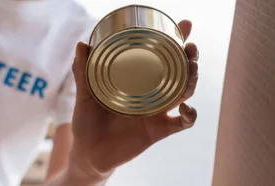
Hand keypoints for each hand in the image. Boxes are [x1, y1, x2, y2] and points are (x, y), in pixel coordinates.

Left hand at [68, 20, 199, 178]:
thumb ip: (83, 72)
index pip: (160, 57)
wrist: (88, 153)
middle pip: (179, 72)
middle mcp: (151, 94)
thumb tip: (82, 44)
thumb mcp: (84, 94)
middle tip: (190, 46)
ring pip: (185, 92)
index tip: (183, 25)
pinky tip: (186, 107)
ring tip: (192, 67)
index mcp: (137, 81)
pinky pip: (182, 123)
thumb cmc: (87, 123)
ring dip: (192, 78)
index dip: (174, 41)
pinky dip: (190, 115)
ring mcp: (157, 111)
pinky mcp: (158, 130)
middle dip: (189, 57)